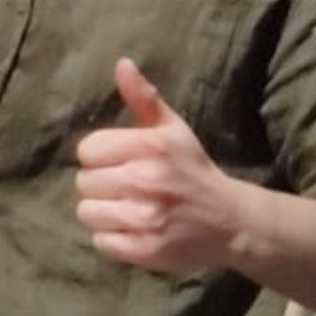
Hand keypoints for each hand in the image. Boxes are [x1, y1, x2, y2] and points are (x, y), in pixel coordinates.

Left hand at [74, 58, 244, 276]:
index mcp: (149, 146)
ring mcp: (144, 218)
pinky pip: (101, 242)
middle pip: (84, 183)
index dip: (100, 157)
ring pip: (88, 213)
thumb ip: (144, 99)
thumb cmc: (194, 171)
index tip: (120, 163)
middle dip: (102, 185)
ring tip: (127, 210)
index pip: (88, 150)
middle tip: (127, 189)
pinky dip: (113, 238)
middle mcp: (144, 180)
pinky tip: (133, 230)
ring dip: (103, 213)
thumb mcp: (173, 130)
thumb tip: (122, 65)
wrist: (231, 221)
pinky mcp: (145, 250)